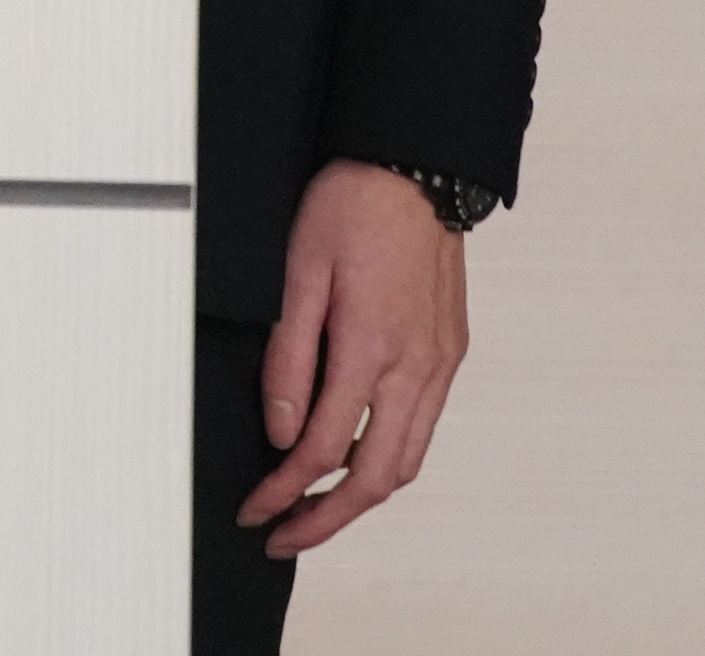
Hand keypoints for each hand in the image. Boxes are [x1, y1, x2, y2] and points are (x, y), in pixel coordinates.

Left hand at [241, 157, 471, 556]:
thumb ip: (289, 357)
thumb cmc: (350, 207)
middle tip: (283, 535)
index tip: (254, 508)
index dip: (285, 490)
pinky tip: (356, 456)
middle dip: (326, 518)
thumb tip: (283, 431)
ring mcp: (440, 363)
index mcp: (371, 347)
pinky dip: (388, 458)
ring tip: (315, 510)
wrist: (414, 168)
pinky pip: (422, 427)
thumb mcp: (298, 273)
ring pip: (407, 461)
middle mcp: (416, 366)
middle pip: (376, 478)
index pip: (325, 448)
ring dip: (361, 497)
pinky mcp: (449, 353)